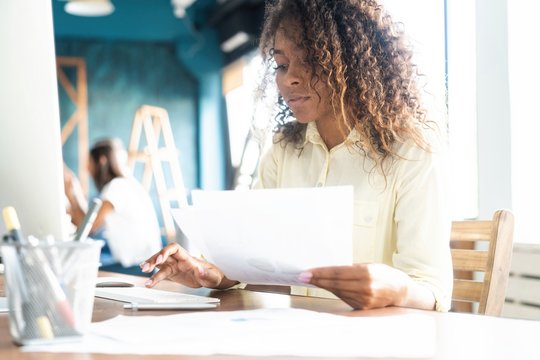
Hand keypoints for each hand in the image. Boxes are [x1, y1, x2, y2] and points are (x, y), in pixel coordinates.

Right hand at [140, 243, 238, 289]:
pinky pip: (161, 273)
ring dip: (150, 266)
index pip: (174, 248)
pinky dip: (153, 276)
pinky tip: (147, 281)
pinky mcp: (173, 273)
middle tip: (146, 267)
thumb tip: (200, 271)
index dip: (165, 252)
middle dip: (154, 259)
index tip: (159, 260)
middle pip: (164, 254)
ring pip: (160, 263)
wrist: (213, 278)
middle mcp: (180, 260)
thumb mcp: (213, 276)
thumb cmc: (214, 275)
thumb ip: (207, 274)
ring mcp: (175, 266)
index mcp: (188, 258)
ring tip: (143, 272)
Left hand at [299, 263, 419, 309]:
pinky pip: (344, 297)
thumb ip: (351, 268)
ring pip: (337, 291)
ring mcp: (364, 299)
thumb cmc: (384, 274)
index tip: (306, 273)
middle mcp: (365, 287)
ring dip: (323, 285)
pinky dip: (333, 291)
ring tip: (310, 280)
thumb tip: (329, 270)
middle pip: (334, 283)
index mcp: (366, 272)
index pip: (337, 273)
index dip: (320, 273)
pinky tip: (325, 286)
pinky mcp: (363, 307)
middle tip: (302, 277)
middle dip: (317, 280)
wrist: (400, 291)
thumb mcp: (369, 265)